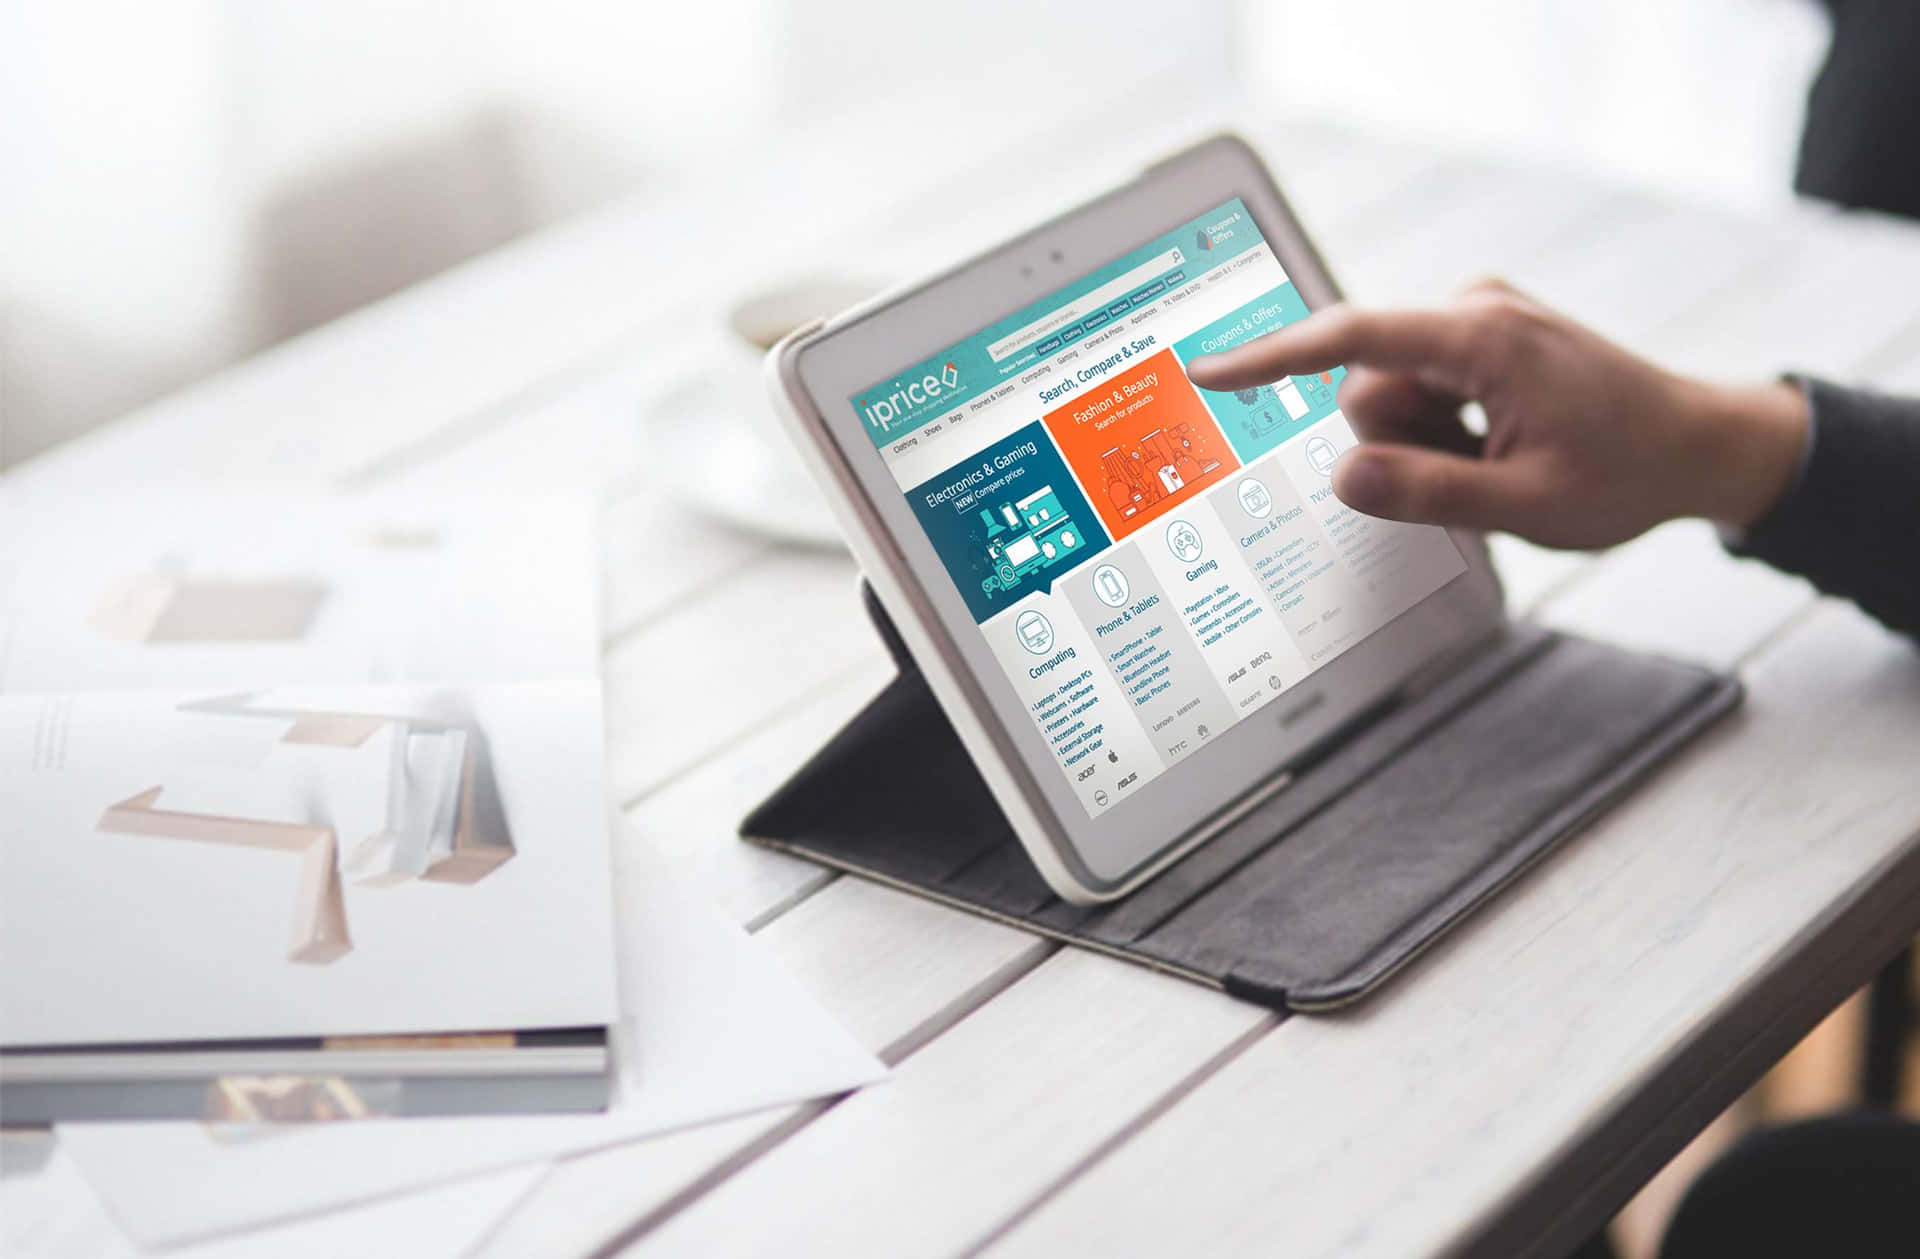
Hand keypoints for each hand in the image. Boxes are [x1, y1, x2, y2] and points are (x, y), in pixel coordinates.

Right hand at [1184, 279, 1810, 549]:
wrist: (1700, 445)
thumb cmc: (1628, 473)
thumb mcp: (1525, 504)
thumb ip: (1427, 491)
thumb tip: (1344, 477)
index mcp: (1484, 339)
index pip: (1349, 341)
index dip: (1269, 358)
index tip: (1209, 370)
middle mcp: (1474, 311)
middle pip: (1366, 385)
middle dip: (1396, 441)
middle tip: (1470, 471)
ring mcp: (1478, 321)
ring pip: (1389, 394)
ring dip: (1423, 440)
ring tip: (1493, 460)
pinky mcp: (1481, 339)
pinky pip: (1420, 389)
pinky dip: (1441, 428)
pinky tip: (1496, 445)